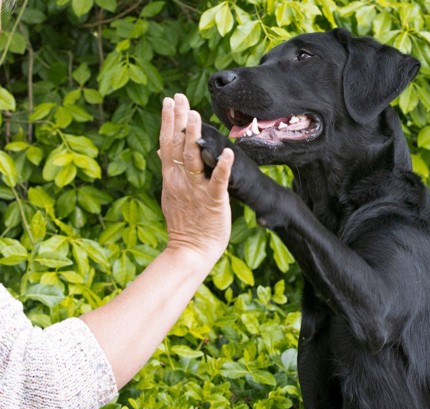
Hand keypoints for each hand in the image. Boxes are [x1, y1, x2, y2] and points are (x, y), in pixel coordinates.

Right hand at [157, 93, 233, 261]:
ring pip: (194, 158)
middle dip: (178, 119)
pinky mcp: (213, 201)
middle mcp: (181, 180)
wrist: (190, 251)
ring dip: (195, 136)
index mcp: (171, 178)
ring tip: (197, 115)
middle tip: (179, 96)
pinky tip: (228, 153)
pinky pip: (217, 181)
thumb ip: (170, 172)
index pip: (167, 143)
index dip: (167, 121)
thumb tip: (161, 152)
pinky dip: (222, 167)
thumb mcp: (171, 194)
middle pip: (177, 145)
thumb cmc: (185, 224)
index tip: (168, 100)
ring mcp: (196, 190)